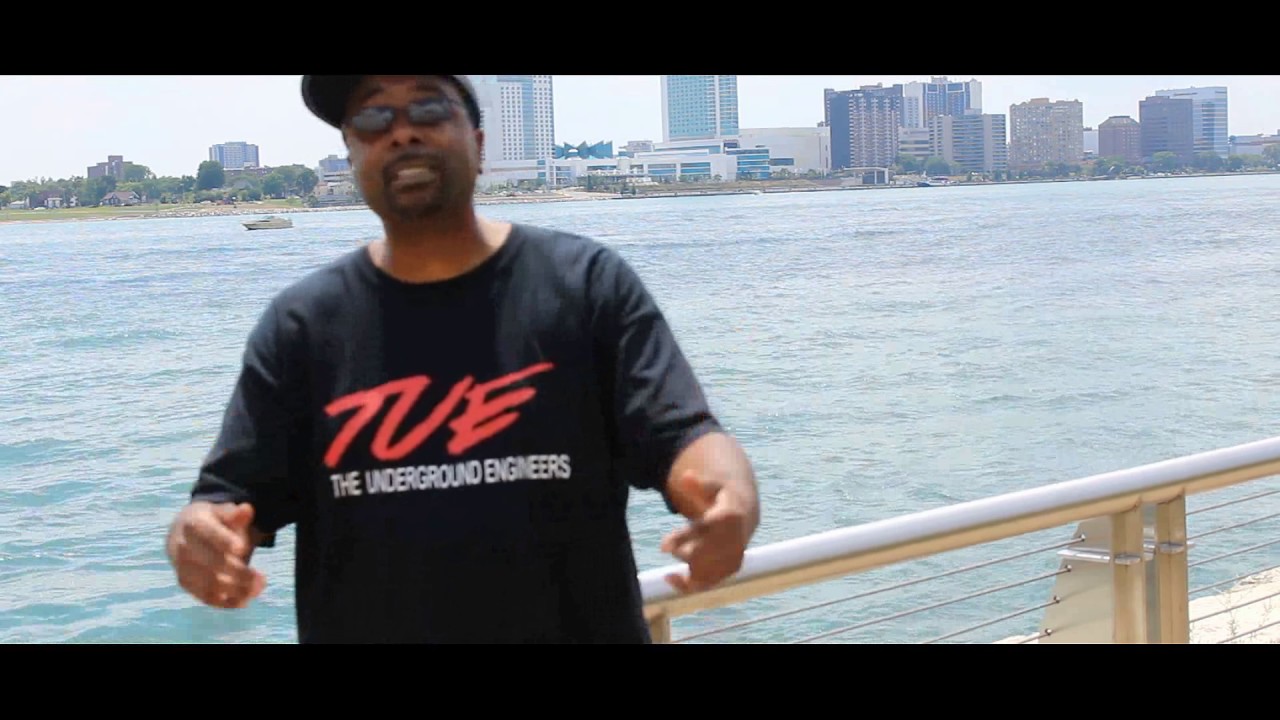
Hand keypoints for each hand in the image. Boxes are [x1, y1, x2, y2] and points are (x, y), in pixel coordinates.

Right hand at [166, 501, 265, 608]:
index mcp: (192, 524)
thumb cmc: (211, 521)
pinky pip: (204, 596)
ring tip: (258, 587)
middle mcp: (183, 546)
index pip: (207, 533)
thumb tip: (247, 509)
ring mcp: (182, 567)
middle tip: (262, 577)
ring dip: (235, 589)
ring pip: (208, 583)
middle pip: (210, 563)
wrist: (184, 533)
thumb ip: (234, 514)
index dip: (223, 541)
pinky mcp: (186, 583)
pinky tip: (245, 600)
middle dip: (238, 571)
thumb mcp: (222, 512)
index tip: (242, 548)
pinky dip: (225, 601)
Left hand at [660, 470, 750, 593]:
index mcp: (729, 516)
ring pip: (705, 571)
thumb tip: (686, 476)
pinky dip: (689, 584)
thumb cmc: (719, 498)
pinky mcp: (731, 568)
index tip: (662, 547)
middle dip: (682, 551)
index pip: (703, 530)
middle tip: (669, 545)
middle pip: (702, 554)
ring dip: (686, 565)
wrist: (744, 513)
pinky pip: (710, 582)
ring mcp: (735, 556)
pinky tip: (671, 577)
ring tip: (676, 555)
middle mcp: (735, 539)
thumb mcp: (710, 487)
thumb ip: (697, 485)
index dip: (682, 539)